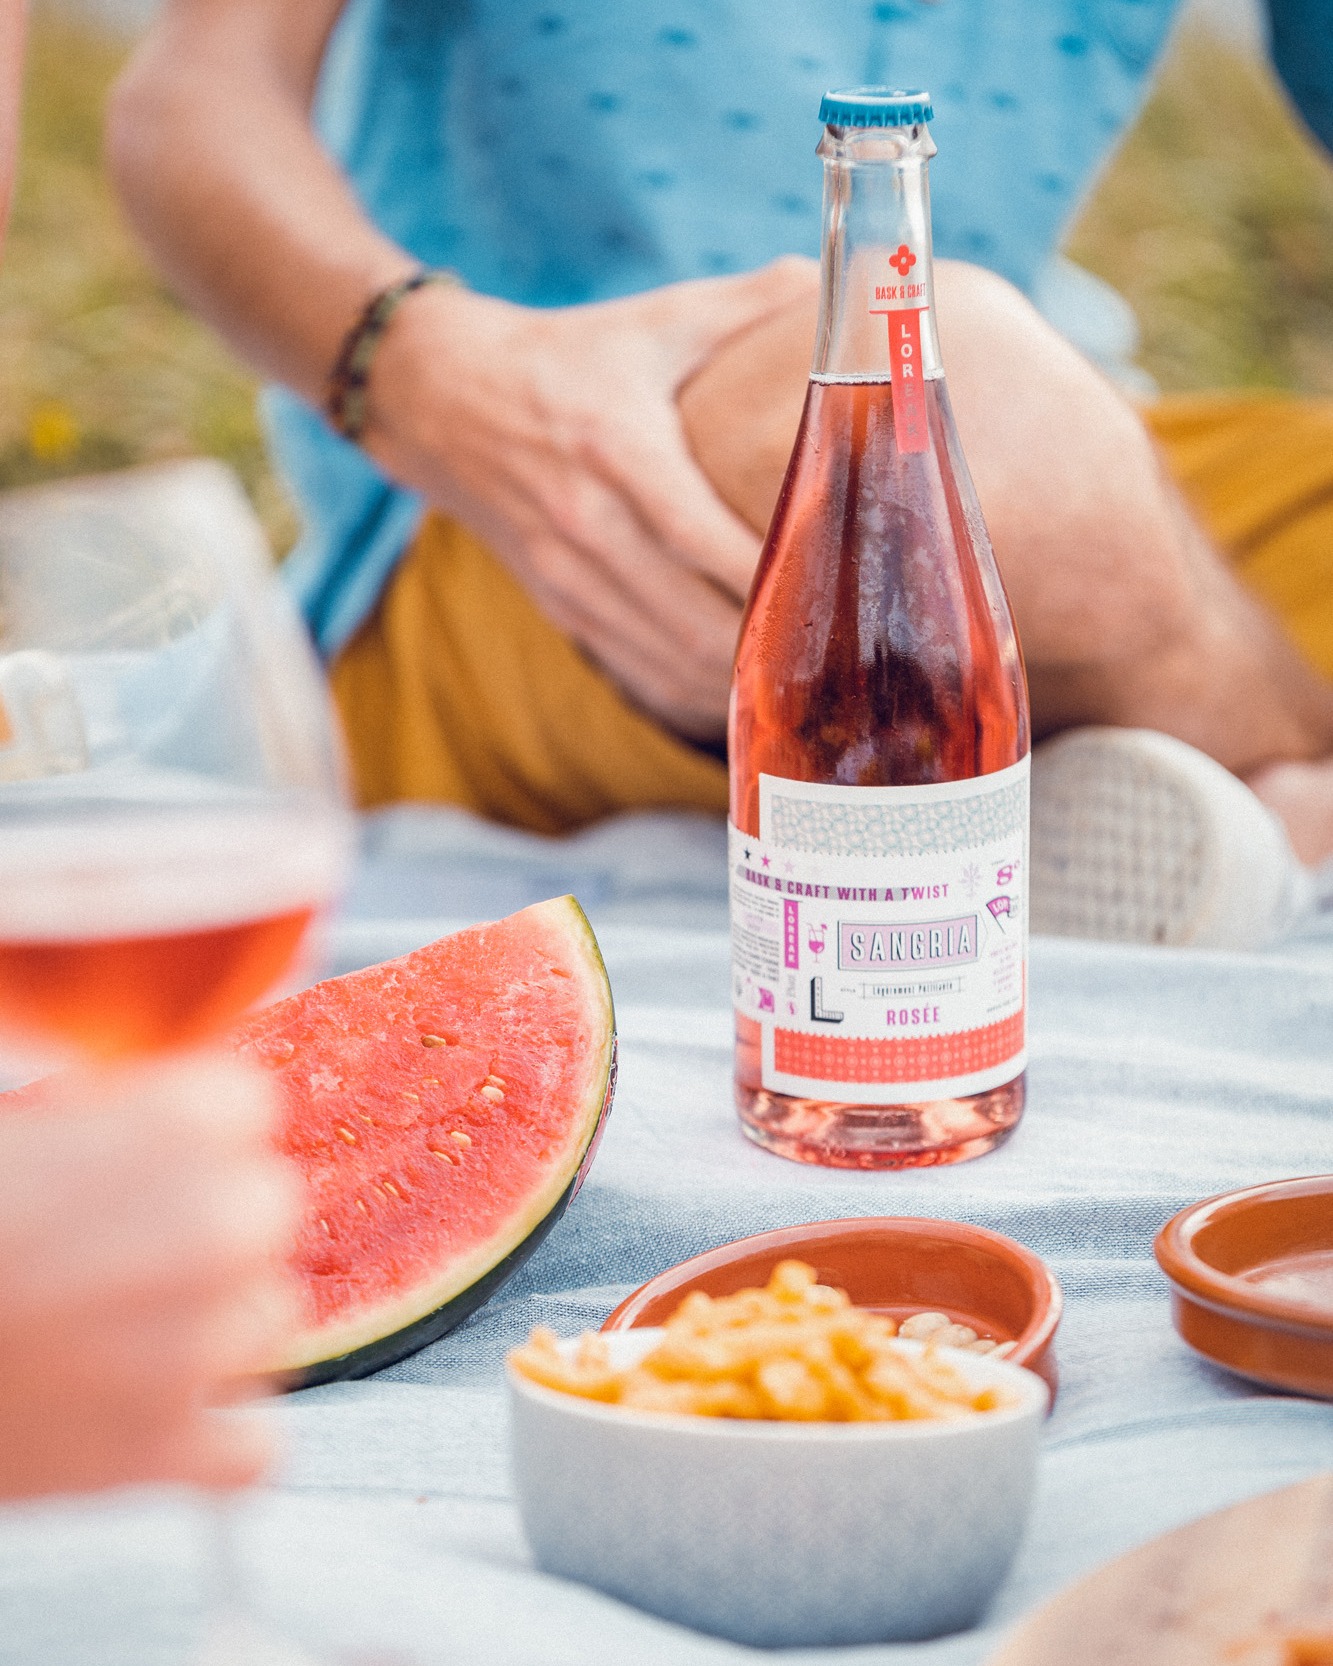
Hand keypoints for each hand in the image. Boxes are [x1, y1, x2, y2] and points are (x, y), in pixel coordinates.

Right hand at [0, 1056, 297, 1500]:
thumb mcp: (13, 1130)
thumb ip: (104, 1118)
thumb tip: (151, 1127)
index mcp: (177, 1123)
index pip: (250, 1108)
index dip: (189, 1130)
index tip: (141, 1152)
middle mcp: (212, 1226)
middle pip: (270, 1210)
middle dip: (204, 1223)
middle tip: (117, 1245)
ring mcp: (193, 1347)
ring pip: (270, 1320)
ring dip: (210, 1324)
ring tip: (113, 1326)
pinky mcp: (158, 1457)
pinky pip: (255, 1446)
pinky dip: (214, 1438)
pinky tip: (152, 1412)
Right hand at [363, 257, 818, 740]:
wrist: (436, 399)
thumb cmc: (562, 358)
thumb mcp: (648, 322)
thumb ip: (744, 303)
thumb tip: (833, 278)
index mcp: (620, 452)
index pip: (710, 541)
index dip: (778, 580)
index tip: (843, 591)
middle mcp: (589, 526)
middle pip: (698, 624)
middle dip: (772, 648)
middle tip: (841, 651)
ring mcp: (569, 577)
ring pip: (670, 662)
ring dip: (739, 682)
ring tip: (803, 679)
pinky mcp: (558, 607)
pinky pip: (637, 673)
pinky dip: (692, 691)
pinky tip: (740, 688)